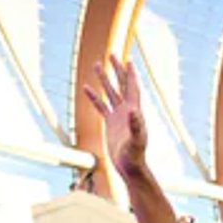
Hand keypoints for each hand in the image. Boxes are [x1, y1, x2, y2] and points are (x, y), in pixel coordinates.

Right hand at [82, 57, 148, 177]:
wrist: (130, 167)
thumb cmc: (136, 155)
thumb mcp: (136, 140)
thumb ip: (136, 126)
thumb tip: (132, 111)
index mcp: (135, 111)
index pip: (132, 88)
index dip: (130, 74)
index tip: (127, 60)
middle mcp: (127, 111)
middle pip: (122, 85)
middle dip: (117, 70)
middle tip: (112, 54)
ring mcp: (118, 117)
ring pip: (110, 93)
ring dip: (104, 79)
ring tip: (97, 65)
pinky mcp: (110, 124)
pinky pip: (101, 107)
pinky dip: (94, 98)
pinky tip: (86, 88)